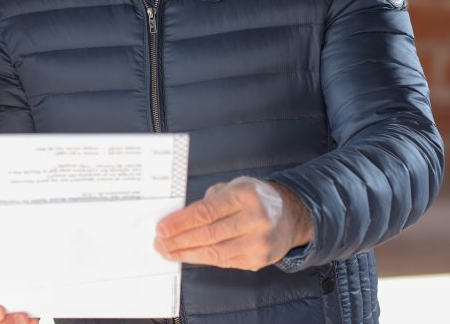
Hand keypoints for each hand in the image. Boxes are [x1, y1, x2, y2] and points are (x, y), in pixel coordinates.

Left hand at [154, 176, 313, 270]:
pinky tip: (188, 255)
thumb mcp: (233, 187)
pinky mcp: (259, 260)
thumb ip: (208, 201)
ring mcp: (259, 242)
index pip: (207, 211)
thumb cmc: (253, 198)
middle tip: (159, 242)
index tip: (161, 228)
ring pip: (215, 253)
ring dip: (186, 254)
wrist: (290, 215)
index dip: (181, 222)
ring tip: (168, 251)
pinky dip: (202, 259)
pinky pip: (224, 262)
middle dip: (179, 240)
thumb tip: (178, 220)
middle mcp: (256, 219)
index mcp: (246, 195)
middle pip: (208, 234)